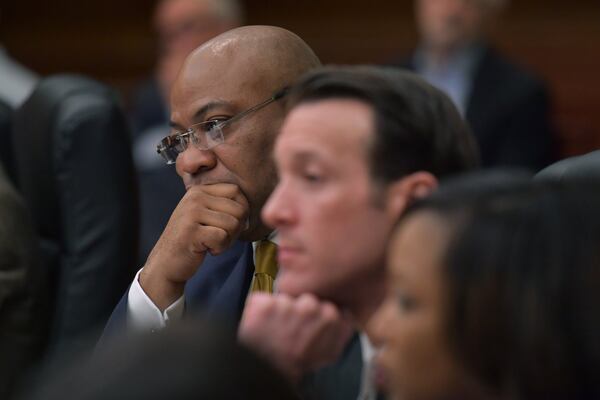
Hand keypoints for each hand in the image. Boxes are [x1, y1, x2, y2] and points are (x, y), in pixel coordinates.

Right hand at [140, 183, 248, 309]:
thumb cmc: (191, 239)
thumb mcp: (205, 215)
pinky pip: (222, 237)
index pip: (236, 191)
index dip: (242, 210)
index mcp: (199, 190)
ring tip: (212, 243)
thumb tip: (249, 212)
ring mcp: (191, 213)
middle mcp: (194, 197)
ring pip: (233, 223)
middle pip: (238, 209)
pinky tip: (207, 249)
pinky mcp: (191, 232)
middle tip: (220, 237)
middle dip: (236, 228)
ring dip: (227, 240)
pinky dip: (219, 248)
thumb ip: (224, 206)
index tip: (230, 225)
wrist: (166, 262)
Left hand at [238, 293, 353, 381]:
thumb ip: (342, 331)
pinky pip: (261, 301)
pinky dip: (260, 312)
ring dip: (279, 311)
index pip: (327, 302)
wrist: (271, 373)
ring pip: (284, 299)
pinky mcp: (264, 305)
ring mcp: (286, 304)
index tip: (311, 323)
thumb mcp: (330, 354)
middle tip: (292, 330)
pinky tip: (264, 327)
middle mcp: (310, 307)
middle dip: (299, 310)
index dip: (317, 313)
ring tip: (277, 331)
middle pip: (305, 299)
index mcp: (331, 316)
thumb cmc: (300, 365)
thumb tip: (346, 315)